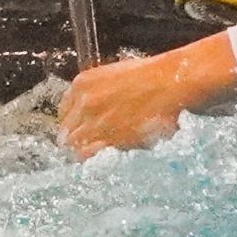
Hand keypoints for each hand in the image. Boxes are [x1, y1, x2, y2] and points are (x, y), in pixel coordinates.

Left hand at [58, 32, 236, 156]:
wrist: (172, 84)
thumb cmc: (154, 78)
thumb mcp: (117, 77)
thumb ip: (99, 95)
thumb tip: (96, 114)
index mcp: (83, 83)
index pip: (63, 113)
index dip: (73, 124)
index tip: (81, 131)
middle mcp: (83, 102)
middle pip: (66, 132)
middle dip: (76, 140)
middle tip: (91, 147)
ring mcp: (92, 122)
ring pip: (73, 146)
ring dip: (84, 151)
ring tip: (100, 154)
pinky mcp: (106, 139)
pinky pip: (87, 156)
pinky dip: (93, 159)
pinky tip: (107, 156)